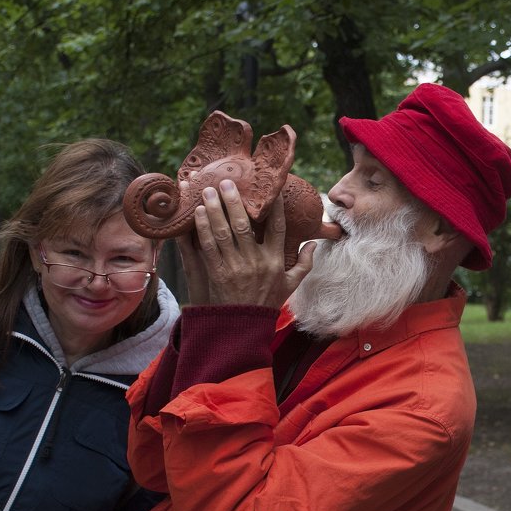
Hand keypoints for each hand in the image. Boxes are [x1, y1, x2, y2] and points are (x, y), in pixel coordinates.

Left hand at [177, 180, 311, 308]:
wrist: (244, 328)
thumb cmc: (266, 304)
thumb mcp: (290, 286)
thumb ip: (304, 265)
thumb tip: (314, 244)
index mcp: (275, 261)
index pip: (277, 228)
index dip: (274, 207)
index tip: (271, 189)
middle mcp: (256, 262)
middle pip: (244, 225)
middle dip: (233, 201)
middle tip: (225, 182)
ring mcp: (236, 268)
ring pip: (223, 233)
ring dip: (214, 210)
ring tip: (207, 192)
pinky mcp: (218, 274)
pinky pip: (208, 247)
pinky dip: (202, 229)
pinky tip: (197, 214)